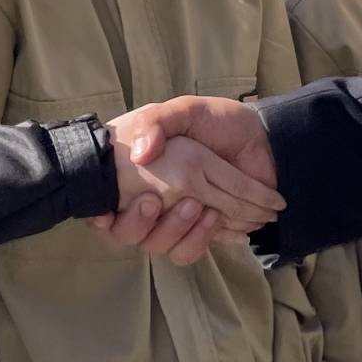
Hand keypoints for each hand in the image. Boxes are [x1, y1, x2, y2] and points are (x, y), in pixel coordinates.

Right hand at [99, 113, 283, 265]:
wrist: (260, 138)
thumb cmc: (217, 121)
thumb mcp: (184, 110)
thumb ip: (157, 121)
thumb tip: (140, 155)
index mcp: (137, 172)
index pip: (105, 204)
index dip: (102, 216)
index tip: (118, 210)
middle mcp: (151, 200)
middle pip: (132, 234)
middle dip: (145, 222)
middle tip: (170, 202)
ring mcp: (174, 218)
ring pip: (161, 246)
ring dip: (181, 232)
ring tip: (208, 210)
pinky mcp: (199, 231)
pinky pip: (189, 251)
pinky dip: (204, 239)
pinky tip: (218, 219)